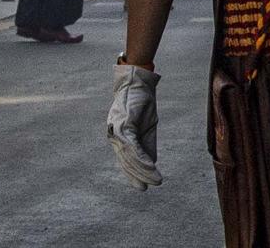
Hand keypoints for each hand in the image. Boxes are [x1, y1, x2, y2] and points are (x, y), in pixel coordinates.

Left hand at [108, 63, 162, 188]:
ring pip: (129, 157)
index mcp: (119, 137)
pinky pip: (132, 146)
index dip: (133, 174)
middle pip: (125, 161)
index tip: (142, 187)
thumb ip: (146, 144)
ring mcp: (117, 130)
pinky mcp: (123, 125)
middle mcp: (114, 135)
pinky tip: (150, 166)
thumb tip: (150, 163)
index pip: (125, 160)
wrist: (139, 82)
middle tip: (148, 187)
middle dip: (138, 176)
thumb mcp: (147, 127)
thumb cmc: (142, 103)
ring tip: (155, 180)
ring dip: (143, 170)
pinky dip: (142, 158)